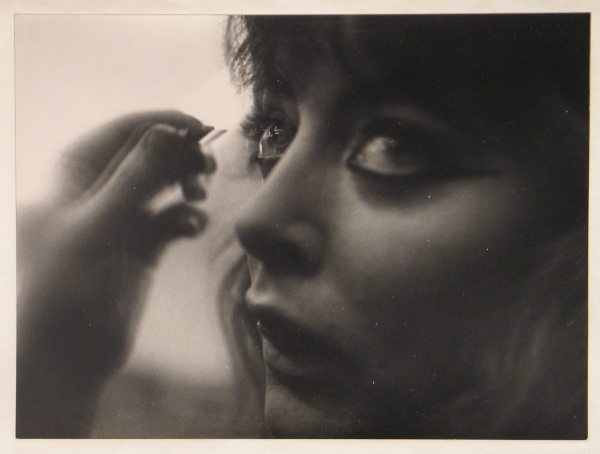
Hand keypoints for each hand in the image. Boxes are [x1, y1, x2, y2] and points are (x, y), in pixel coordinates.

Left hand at [17, 111, 214, 436]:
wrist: (68, 353)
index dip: (159, 124)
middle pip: (147, 156)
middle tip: (207, 164)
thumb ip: (134, 178)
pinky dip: (185, 218)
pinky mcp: (142, 245)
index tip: (198, 126)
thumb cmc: (64, 288)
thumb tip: (166, 130)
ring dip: (185, 184)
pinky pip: (171, 219)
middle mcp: (98, 192)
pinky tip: (193, 227)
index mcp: (73, 176)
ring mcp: (122, 219)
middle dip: (178, 156)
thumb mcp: (97, 226)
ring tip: (200, 194)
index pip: (120, 132)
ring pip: (162, 185)